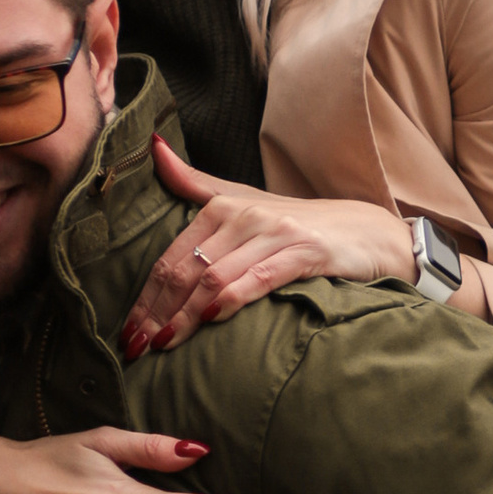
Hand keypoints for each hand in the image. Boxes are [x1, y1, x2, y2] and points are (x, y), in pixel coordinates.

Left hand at [122, 139, 413, 354]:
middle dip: (156, 312)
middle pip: (186, 269)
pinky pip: (258, 278)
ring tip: (163, 345)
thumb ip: (196, 183)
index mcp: (223, 206)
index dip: (144, 297)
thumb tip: (153, 145)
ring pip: (214, 276)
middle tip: (136, 348)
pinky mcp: (304, 253)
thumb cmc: (299, 224)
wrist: (367, 231)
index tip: (125, 332)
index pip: (171, 257)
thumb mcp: (245, 201)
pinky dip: (230, 300)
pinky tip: (210, 321)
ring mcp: (274, 233)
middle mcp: (244, 215)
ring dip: (183, 315)